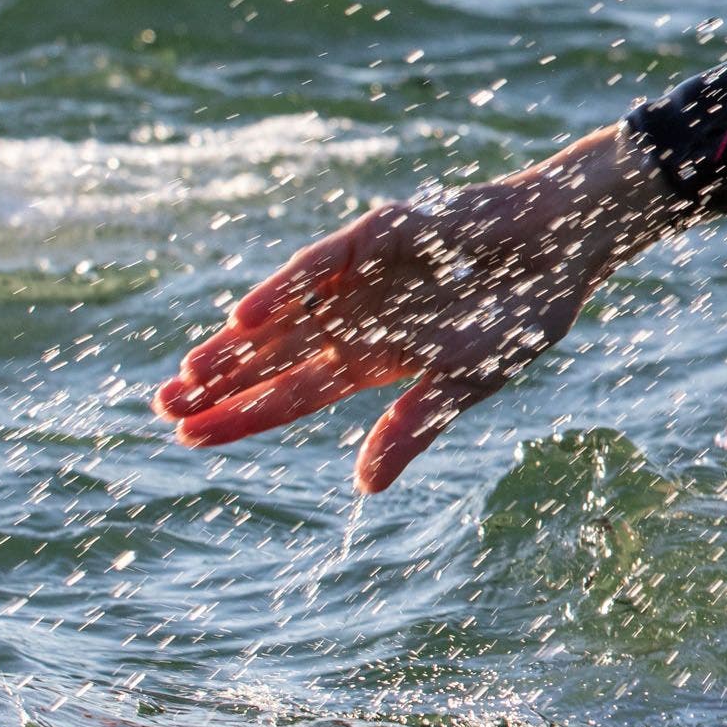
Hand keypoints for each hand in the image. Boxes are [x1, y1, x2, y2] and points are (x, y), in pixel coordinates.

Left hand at [152, 125, 675, 492]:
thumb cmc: (525, 314)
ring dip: (236, 344)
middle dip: (219, 383)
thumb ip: (414, 428)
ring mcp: (362, 277)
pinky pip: (318, 267)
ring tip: (188, 376)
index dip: (243, 415)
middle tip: (161, 410)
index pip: (294, 393)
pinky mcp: (377, 237)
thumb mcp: (469, 382)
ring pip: (282, 314)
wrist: (565, 246)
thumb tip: (363, 488)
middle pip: (272, 358)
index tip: (189, 440)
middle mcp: (357, 318)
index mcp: (376, 359)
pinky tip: (244, 318)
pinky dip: (282, 290)